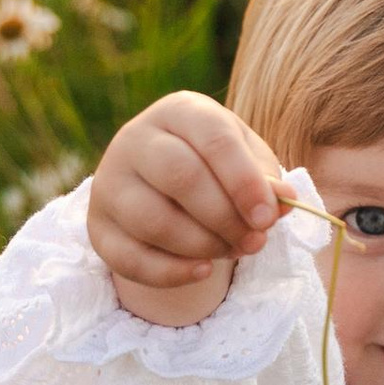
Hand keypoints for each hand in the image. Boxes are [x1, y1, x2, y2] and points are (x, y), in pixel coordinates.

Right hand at [88, 92, 289, 326]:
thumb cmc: (216, 167)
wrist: (162, 186)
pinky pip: (131, 259)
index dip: (244, 181)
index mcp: (179, 111)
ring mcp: (110, 183)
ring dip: (204, 246)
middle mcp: (135, 139)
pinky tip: (203, 271)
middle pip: (180, 176)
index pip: (212, 138)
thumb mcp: (247, 162)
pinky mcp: (98, 227)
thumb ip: (266, 180)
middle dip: (225, 217)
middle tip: (256, 241)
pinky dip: (172, 273)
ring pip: (154, 221)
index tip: (268, 217)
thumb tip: (285, 201)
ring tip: (233, 250)